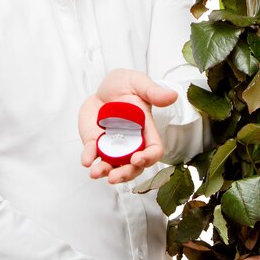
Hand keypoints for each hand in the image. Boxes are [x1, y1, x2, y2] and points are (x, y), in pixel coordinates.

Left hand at [79, 69, 177, 183]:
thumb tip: (173, 96)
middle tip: (114, 177)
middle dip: (125, 174)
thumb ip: (153, 91)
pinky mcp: (95, 142)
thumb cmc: (125, 84)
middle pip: (133, 166)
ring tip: (96, 172)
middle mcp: (131, 141)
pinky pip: (93, 153)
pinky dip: (89, 157)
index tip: (137, 158)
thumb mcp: (138, 83)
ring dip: (105, 172)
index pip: (154, 149)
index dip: (148, 157)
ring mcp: (113, 144)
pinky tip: (86, 160)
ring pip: (113, 165)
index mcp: (145, 128)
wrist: (102, 86)